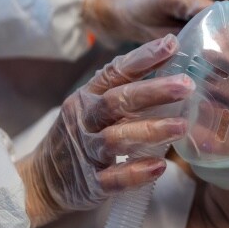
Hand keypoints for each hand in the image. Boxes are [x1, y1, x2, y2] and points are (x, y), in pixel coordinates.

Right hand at [16, 34, 193, 227]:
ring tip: (181, 126)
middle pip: (117, 101)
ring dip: (151, 130)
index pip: (116, 71)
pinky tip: (159, 166)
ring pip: (116, 138)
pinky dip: (136, 172)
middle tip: (185, 85)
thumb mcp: (94, 107)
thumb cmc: (81, 136)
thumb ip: (126, 92)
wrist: (42, 180)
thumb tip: (174, 73)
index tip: (171, 44)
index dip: (143, 57)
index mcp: (89, 96)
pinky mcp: (90, 183)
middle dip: (153, 91)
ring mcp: (86, 151)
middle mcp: (85, 119)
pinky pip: (113, 178)